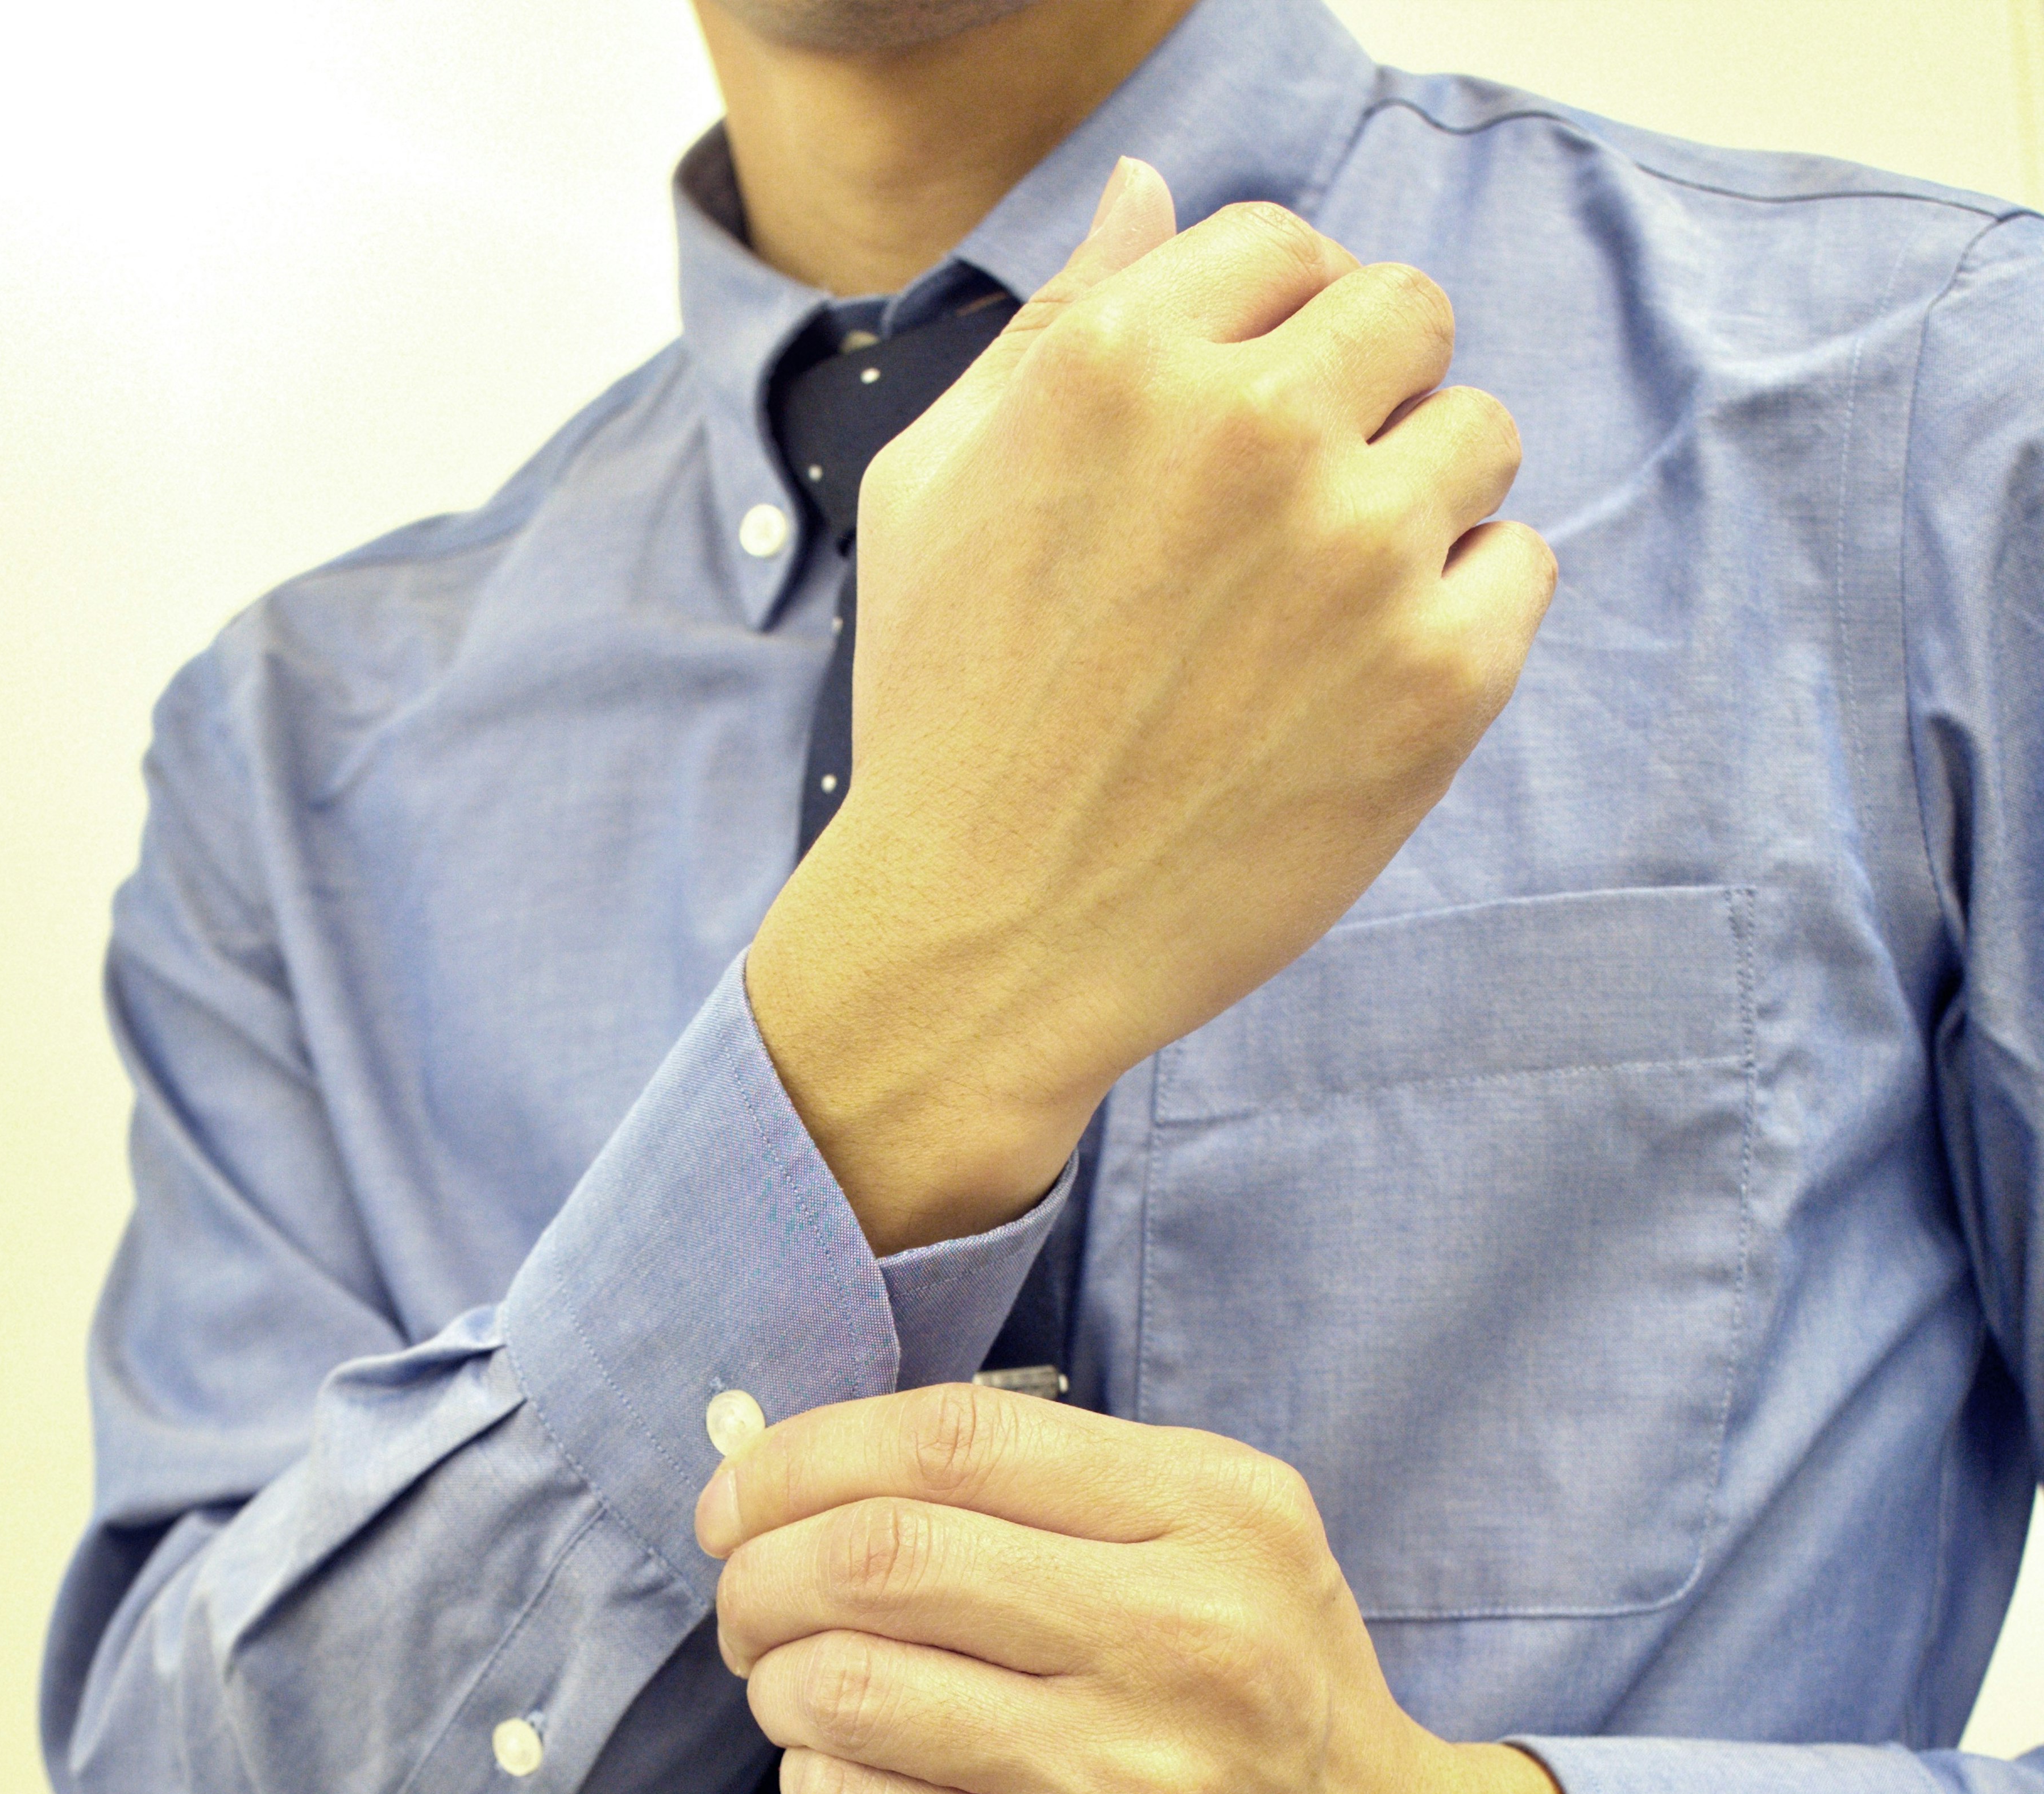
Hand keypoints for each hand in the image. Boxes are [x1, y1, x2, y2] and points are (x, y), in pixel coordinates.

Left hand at [699, 1386, 1601, 1793]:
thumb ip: (1063, 1486)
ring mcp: (1124, 1792)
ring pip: (846, 1691)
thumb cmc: (1278, 1702)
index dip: (802, 1456)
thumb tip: (821, 1465)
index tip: (742, 1494)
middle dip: (761, 1571)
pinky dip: (815, 1778)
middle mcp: (1182, 1646)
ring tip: (796, 1686)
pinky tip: (852, 1771)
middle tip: (745, 1597)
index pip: (949, 1441)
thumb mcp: (1235, 1541)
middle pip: (877, 1559)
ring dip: (777, 1680)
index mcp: (1218, 1521)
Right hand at [748, 158, 1555, 1252]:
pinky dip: (1465, 615)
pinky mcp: (1438, 679)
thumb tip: (1157, 190)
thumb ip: (1060, 320)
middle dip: (1367, 395)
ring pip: (1481, 433)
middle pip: (1408, 313)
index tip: (1249, 427)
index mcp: (1124, 359)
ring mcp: (1357, 554)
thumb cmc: (946, 716)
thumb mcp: (937, 484)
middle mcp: (1252, 430)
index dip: (1278, 331)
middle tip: (1298, 521)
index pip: (1286, 247)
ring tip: (1324, 613)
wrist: (987, 941)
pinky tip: (1360, 686)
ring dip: (1423, 502)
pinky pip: (1519, 567)